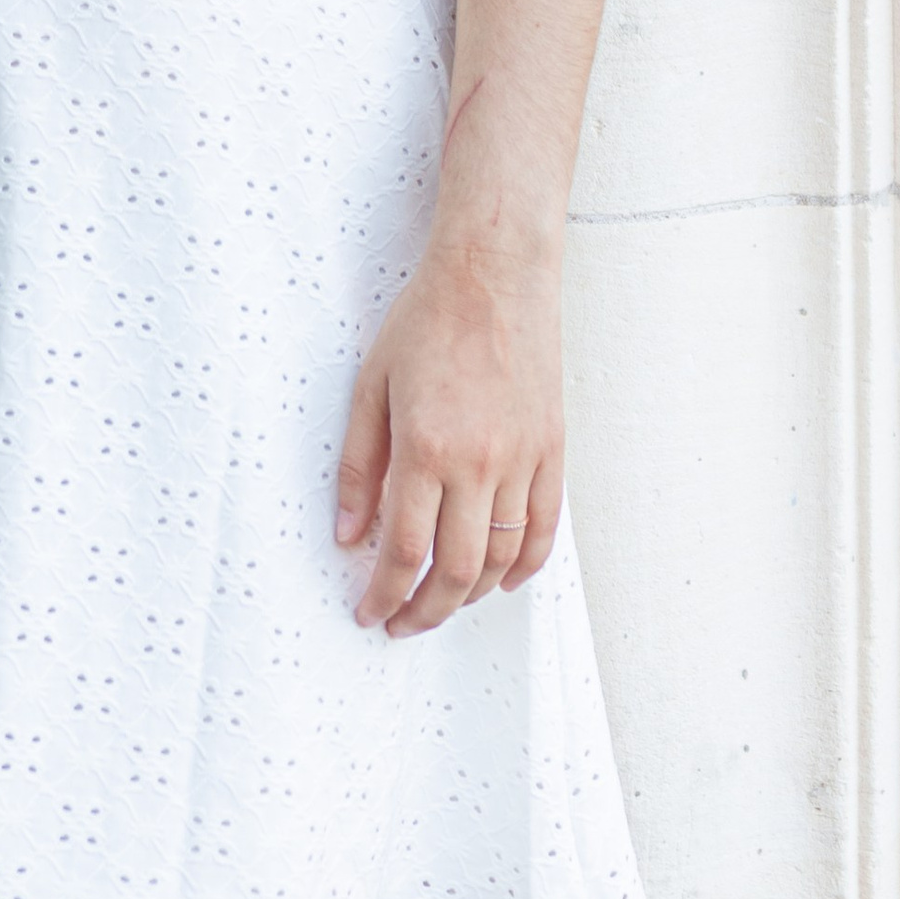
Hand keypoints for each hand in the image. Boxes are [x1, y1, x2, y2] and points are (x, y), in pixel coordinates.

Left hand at [334, 229, 564, 634]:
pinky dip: (524, 568)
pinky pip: (544, 530)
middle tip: (402, 623)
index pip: (402, 551)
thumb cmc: (426, 321)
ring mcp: (522, 460)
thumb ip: (361, 467)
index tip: (369, 613)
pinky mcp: (552, 451)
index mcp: (426, 448)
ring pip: (502, 560)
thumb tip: (347, 536)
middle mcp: (479, 464)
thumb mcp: (371, 387)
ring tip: (442, 603)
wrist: (494, 274)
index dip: (383, 594)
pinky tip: (501, 582)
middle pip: (455, 572)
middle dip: (424, 611)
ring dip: (469, 597)